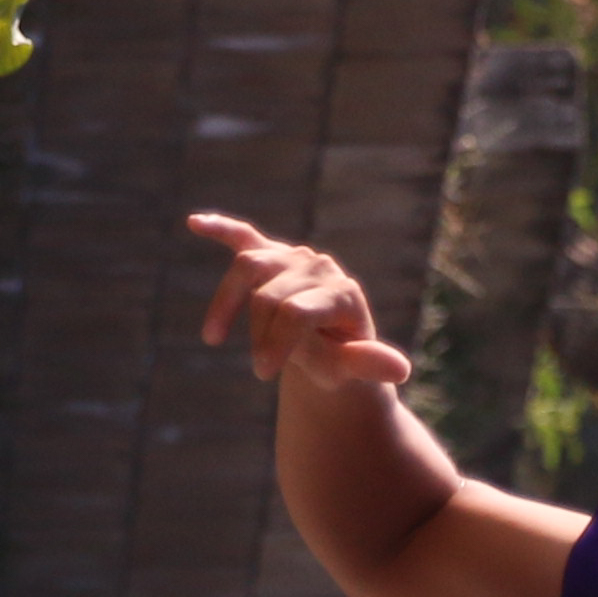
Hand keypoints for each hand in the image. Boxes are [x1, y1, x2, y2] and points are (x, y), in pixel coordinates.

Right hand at [188, 212, 415, 393]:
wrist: (331, 348)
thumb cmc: (340, 361)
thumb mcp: (351, 370)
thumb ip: (367, 364)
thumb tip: (402, 369)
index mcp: (343, 293)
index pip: (295, 312)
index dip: (275, 344)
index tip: (264, 373)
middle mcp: (320, 268)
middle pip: (268, 296)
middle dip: (259, 336)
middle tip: (262, 368)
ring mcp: (295, 258)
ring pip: (248, 267)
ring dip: (227, 301)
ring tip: (214, 337)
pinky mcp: (272, 255)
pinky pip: (244, 236)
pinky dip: (221, 229)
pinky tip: (195, 222)